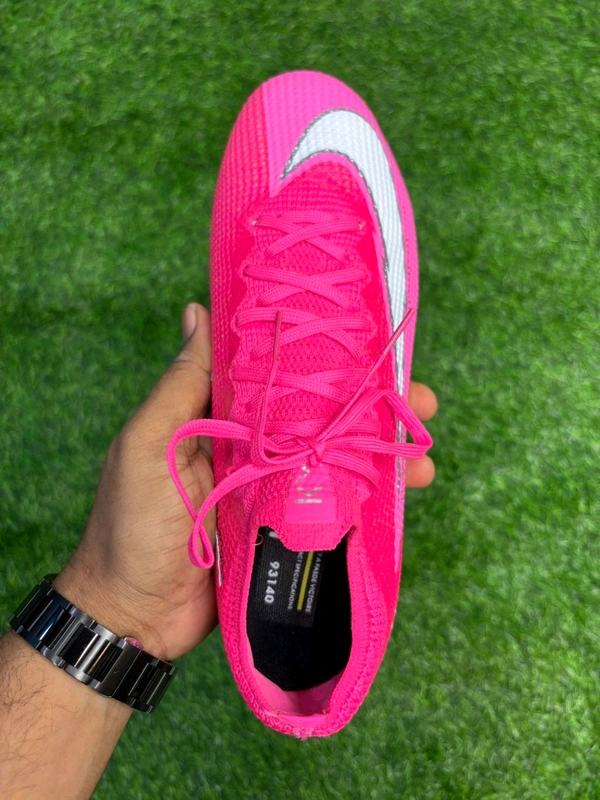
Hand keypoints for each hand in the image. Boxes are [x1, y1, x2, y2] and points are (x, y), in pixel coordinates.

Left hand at [55, 303, 436, 661]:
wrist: (136, 616)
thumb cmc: (131, 526)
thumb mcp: (149, 446)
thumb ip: (181, 384)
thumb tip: (198, 309)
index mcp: (220, 415)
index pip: (279, 372)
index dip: (323, 355)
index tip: (368, 338)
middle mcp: (253, 445)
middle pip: (320, 413)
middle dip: (370, 402)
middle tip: (417, 395)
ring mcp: (273, 489)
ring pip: (336, 457)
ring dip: (380, 449)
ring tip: (422, 452)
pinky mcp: (286, 529)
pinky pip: (333, 505)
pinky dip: (371, 497)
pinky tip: (406, 490)